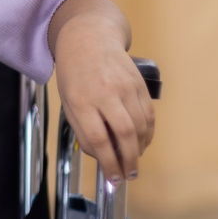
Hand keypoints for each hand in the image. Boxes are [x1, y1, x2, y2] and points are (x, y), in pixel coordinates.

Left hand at [51, 3, 153, 180]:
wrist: (89, 39)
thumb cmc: (74, 75)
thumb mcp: (68, 102)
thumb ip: (83, 130)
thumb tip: (102, 157)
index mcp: (82, 100)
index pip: (98, 138)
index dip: (108, 162)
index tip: (113, 179)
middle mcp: (105, 93)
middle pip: (125, 132)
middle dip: (129, 159)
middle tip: (129, 175)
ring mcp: (125, 86)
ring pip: (140, 125)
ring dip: (140, 148)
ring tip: (134, 160)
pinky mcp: (139, 83)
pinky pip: (149, 114)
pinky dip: (148, 132)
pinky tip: (142, 142)